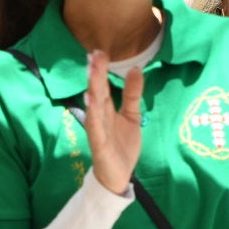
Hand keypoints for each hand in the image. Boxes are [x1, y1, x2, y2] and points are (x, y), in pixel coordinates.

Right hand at [85, 51, 143, 194]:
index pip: (103, 86)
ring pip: (95, 106)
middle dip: (96, 73)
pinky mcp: (99, 143)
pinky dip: (93, 113)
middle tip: (95, 54)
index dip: (101, 70)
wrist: (118, 177)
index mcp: (106, 109)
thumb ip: (132, 94)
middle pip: (97, 92)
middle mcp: (99, 116)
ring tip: (92, 71)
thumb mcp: (132, 116)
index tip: (99, 52)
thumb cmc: (122, 145)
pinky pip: (95, 127)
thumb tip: (137, 69)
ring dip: (93, 88)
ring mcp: (98, 129)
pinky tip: (91, 100)